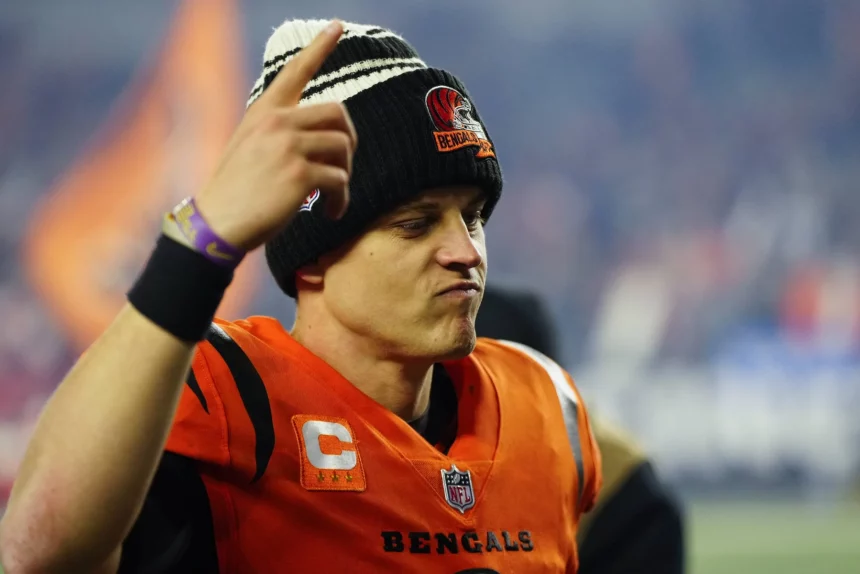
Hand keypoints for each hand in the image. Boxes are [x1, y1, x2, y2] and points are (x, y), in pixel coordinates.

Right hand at [194, 21, 355, 250]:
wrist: (217, 222)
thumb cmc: (237, 190)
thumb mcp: (251, 147)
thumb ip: (282, 133)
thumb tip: (326, 137)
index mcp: (265, 111)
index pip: (296, 70)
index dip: (320, 46)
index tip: (337, 25)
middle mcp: (277, 121)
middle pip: (338, 112)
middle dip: (349, 140)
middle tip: (342, 165)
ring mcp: (288, 146)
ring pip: (343, 148)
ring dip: (345, 176)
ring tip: (332, 197)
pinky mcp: (299, 174)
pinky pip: (339, 180)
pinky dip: (340, 200)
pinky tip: (329, 213)